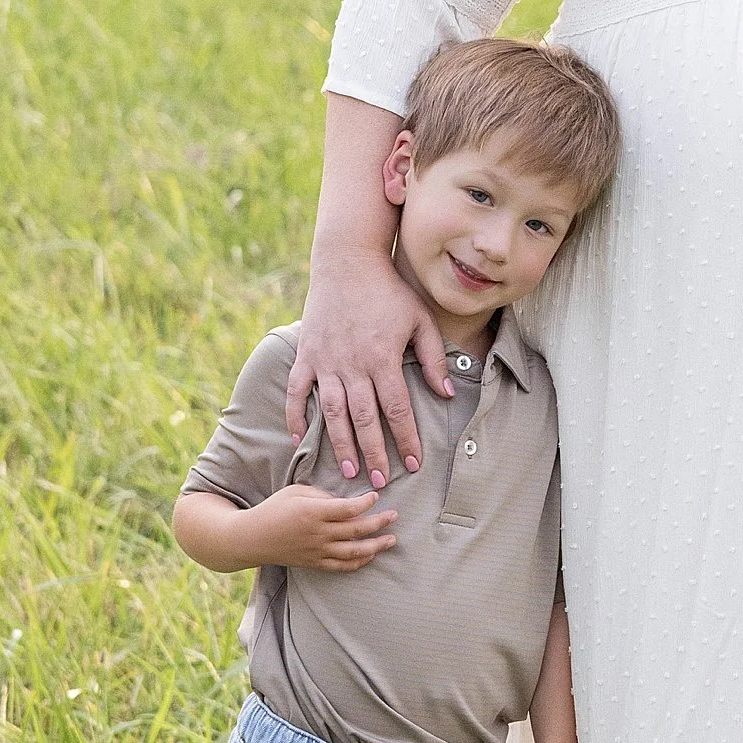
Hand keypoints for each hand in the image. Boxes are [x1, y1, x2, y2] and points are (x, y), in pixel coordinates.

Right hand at [253, 484, 398, 570]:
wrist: (252, 538)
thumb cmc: (274, 509)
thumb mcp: (296, 492)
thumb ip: (323, 495)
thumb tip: (346, 502)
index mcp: (313, 512)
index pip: (349, 509)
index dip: (366, 503)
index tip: (375, 496)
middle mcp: (318, 533)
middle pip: (357, 530)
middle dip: (379, 523)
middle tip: (394, 516)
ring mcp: (317, 551)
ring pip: (354, 552)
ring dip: (376, 546)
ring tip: (391, 540)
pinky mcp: (315, 563)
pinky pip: (342, 566)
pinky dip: (359, 562)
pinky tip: (371, 555)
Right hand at [287, 250, 450, 487]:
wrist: (348, 262)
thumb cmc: (389, 291)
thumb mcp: (420, 320)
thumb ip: (433, 358)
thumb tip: (446, 393)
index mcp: (383, 358)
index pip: (397, 409)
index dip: (406, 438)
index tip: (413, 463)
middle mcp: (353, 364)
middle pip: (365, 419)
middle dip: (374, 452)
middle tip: (380, 481)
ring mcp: (326, 361)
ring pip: (333, 412)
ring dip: (341, 444)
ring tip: (349, 470)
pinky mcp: (306, 355)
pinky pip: (298, 391)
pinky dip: (296, 415)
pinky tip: (298, 439)